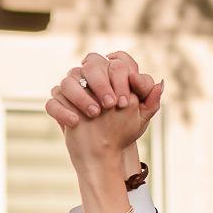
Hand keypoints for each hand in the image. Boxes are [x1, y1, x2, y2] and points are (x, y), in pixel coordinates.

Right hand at [45, 50, 163, 131]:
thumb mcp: (140, 118)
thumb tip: (159, 83)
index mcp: (112, 75)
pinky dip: (62, 110)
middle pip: (92, 64)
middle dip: (102, 83)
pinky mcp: (58, 104)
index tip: (125, 101)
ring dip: (81, 96)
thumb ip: (151, 101)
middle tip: (111, 105)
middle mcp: (90, 77)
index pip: (117, 61)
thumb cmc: (123, 131)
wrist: (102, 151)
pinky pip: (53, 102)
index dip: (121, 77)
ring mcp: (72, 89)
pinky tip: (75, 122)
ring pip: (68, 79)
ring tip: (95, 114)